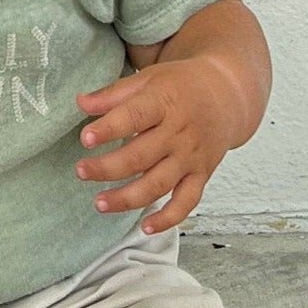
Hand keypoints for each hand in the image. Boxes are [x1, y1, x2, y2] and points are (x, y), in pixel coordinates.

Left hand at [74, 58, 239, 233]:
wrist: (227, 95)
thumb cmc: (180, 87)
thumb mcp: (148, 80)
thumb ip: (113, 94)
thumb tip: (80, 103)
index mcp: (164, 103)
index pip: (134, 116)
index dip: (109, 129)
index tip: (86, 138)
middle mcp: (179, 132)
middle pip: (141, 156)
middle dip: (108, 168)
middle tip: (81, 171)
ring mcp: (191, 157)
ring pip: (158, 184)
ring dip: (127, 198)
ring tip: (99, 203)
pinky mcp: (201, 175)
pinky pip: (187, 202)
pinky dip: (169, 218)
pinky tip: (146, 228)